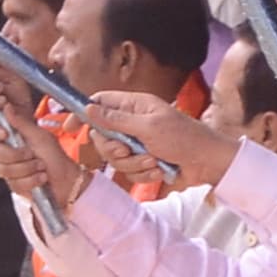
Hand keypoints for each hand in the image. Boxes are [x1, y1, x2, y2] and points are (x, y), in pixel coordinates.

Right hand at [0, 99, 85, 200]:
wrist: (67, 180)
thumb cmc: (55, 156)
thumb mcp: (39, 136)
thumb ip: (21, 123)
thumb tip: (6, 106)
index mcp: (13, 139)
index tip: (6, 134)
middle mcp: (8, 155)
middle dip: (18, 155)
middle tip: (33, 155)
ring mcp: (11, 171)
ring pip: (5, 170)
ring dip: (29, 169)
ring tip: (42, 168)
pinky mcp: (15, 186)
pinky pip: (15, 184)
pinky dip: (32, 181)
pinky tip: (41, 178)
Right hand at [85, 89, 236, 190]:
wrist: (207, 163)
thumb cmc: (184, 138)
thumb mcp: (148, 126)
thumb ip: (116, 119)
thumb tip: (89, 108)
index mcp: (134, 106)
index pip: (100, 103)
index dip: (83, 113)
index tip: (69, 128)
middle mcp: (132, 123)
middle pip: (102, 136)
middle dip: (114, 148)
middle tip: (128, 150)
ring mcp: (137, 144)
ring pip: (115, 157)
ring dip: (133, 163)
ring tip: (154, 161)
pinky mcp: (143, 162)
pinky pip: (128, 171)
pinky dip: (143, 173)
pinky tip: (159, 170)